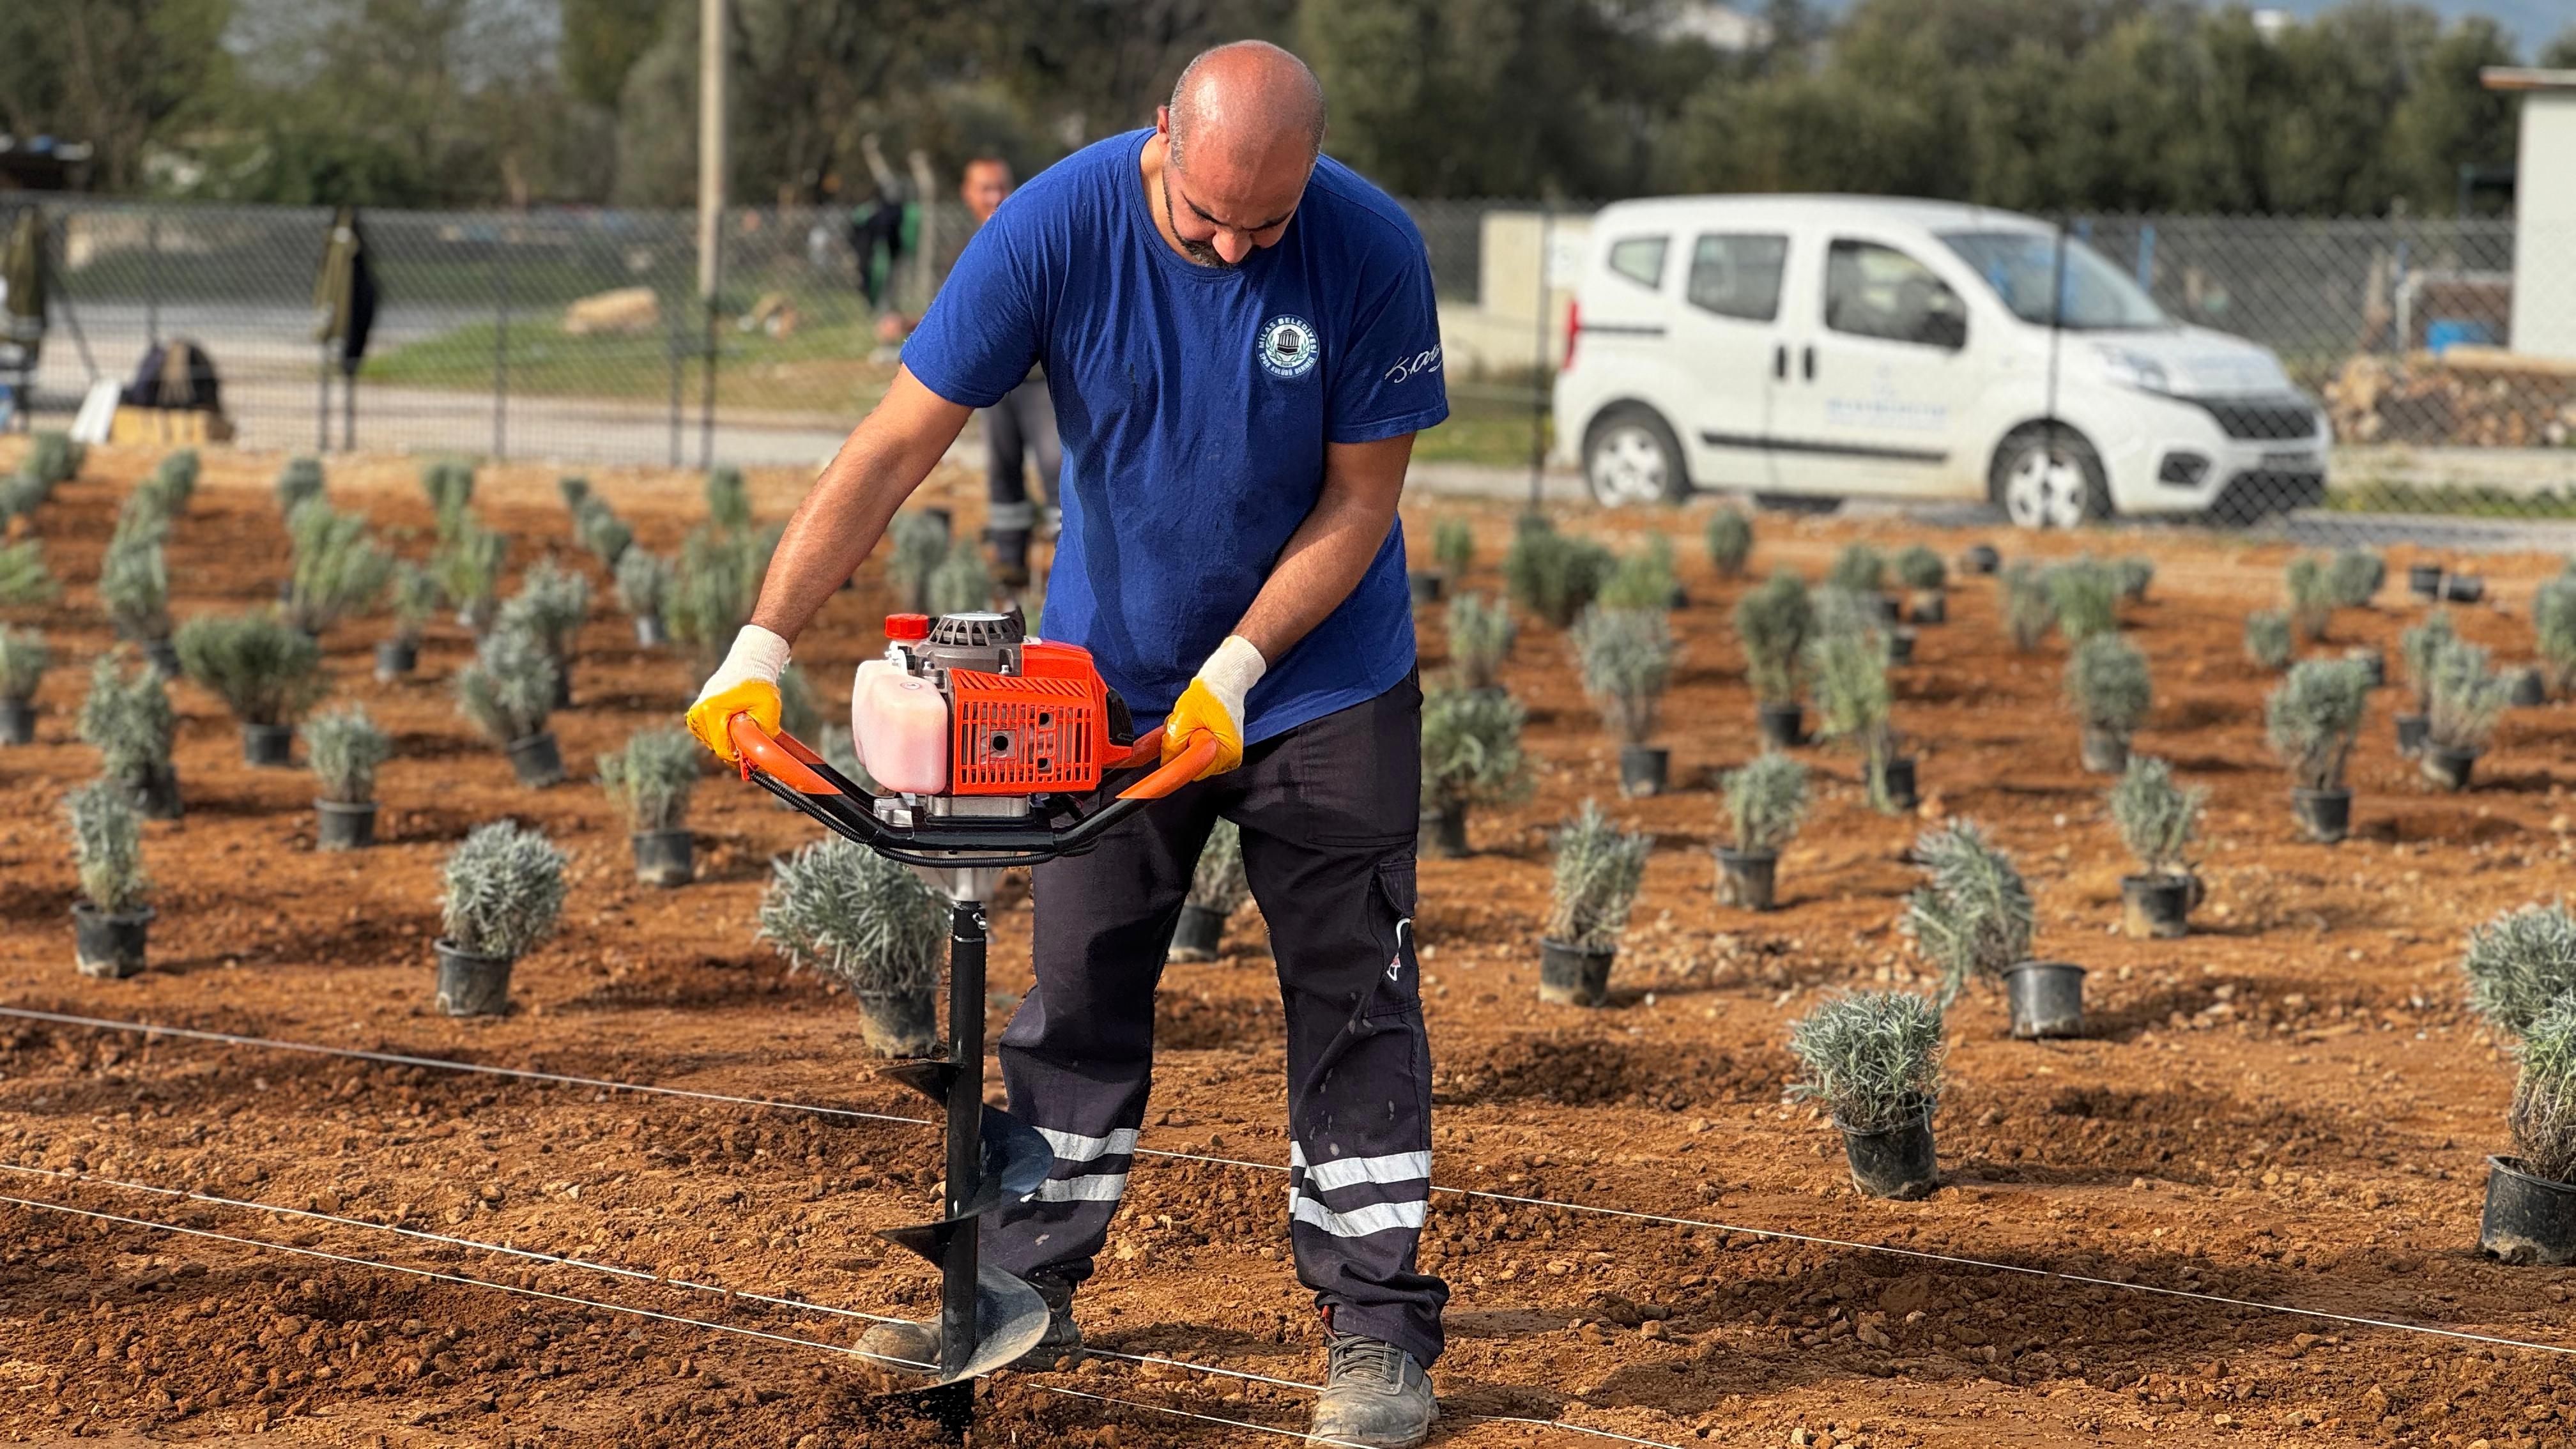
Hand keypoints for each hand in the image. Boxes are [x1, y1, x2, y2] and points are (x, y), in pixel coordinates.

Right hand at [686, 625, 791, 764]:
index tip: (754, 753)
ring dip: (730, 738)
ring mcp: (695, 713)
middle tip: (751, 731)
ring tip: (742, 719)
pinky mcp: (695, 714)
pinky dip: (723, 733)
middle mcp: (698, 712)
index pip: (723, 749)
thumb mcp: (768, 708)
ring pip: (713, 743)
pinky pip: (710, 735)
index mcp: (711, 710)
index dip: (741, 756)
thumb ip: (762, 734)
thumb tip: (756, 758)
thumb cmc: (760, 685)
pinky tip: (733, 720)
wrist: (748, 664)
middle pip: (717, 747)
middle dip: (735, 746)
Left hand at [1162, 636, 1264, 780]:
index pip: (1196, 770)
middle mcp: (1230, 757)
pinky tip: (1196, 726)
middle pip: (1194, 765)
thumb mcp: (1183, 717)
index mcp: (1227, 752)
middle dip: (1184, 747)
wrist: (1224, 680)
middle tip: (1188, 726)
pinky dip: (1191, 739)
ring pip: (1194, 757)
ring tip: (1193, 722)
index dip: (1181, 758)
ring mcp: (1226, 753)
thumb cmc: (1211, 693)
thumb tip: (1166, 762)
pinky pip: (1198, 750)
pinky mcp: (1220, 748)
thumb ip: (1173, 744)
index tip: (1174, 750)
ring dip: (1187, 742)